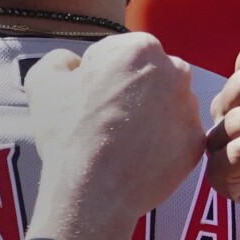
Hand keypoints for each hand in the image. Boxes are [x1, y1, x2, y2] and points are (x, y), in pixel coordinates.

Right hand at [24, 33, 202, 239]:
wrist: (95, 192)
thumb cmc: (69, 134)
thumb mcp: (43, 82)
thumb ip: (60, 60)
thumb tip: (73, 63)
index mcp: (142, 48)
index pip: (116, 54)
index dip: (96, 76)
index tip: (87, 99)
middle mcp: (176, 72)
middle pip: (146, 77)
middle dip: (128, 92)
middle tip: (103, 121)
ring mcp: (190, 109)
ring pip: (164, 106)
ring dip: (146, 117)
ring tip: (120, 142)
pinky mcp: (195, 143)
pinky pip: (175, 137)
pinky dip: (159, 145)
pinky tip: (136, 157)